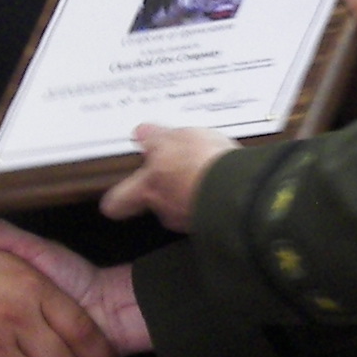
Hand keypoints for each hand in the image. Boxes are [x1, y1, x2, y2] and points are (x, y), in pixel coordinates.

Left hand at [100, 124, 235, 231]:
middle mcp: (166, 210)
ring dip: (193, 192)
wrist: (240, 189)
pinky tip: (226, 180)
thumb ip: (155, 138)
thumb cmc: (199, 166)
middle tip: (174, 169)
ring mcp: (193, 220)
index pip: (117, 203)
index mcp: (147, 189)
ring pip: (185, 207)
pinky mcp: (217, 222)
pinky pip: (211, 209)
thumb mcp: (171, 139)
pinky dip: (215, 197)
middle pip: (155, 204)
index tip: (116, 194)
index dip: (116, 199)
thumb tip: (142, 133)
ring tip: (206, 170)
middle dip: (165, 189)